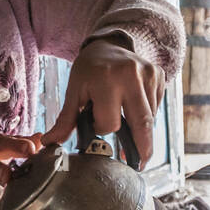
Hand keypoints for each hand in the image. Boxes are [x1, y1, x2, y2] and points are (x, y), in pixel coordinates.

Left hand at [41, 37, 164, 165]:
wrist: (107, 44)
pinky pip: (157, 105)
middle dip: (143, 148)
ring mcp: (149, 74)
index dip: (103, 127)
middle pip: (142, 123)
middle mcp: (131, 75)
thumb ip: (66, 119)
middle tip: (139, 165)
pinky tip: (134, 106)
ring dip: (141, 127)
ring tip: (126, 118)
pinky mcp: (159, 75)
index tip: (97, 122)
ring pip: (150, 116)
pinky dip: (148, 114)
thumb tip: (50, 143)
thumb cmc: (88, 70)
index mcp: (106, 79)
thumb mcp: (74, 91)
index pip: (111, 122)